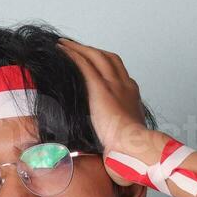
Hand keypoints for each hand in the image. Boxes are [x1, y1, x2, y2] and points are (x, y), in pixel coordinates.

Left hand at [57, 37, 164, 186]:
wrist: (135, 147)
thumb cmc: (130, 151)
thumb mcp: (124, 141)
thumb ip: (114, 138)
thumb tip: (103, 149)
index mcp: (131, 98)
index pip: (118, 74)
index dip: (106, 66)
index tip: (94, 66)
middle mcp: (124, 86)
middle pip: (108, 59)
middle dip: (92, 52)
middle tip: (77, 49)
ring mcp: (113, 85)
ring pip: (95, 56)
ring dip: (79, 49)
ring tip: (65, 45)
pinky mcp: (100, 88)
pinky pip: (84, 64)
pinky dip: (73, 55)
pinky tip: (61, 50)